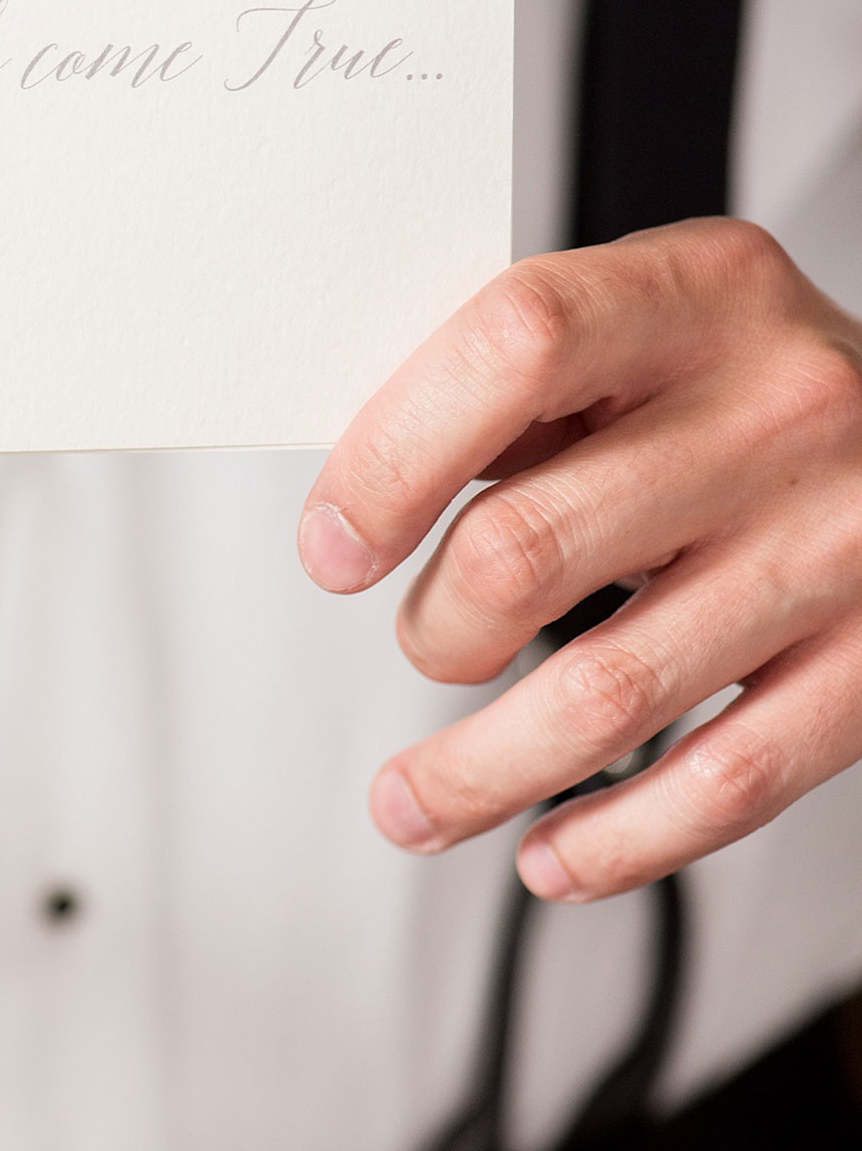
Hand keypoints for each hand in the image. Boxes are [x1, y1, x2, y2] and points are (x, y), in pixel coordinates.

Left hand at [300, 219, 861, 901]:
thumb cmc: (761, 392)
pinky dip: (615, 842)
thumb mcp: (654, 333)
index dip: (392, 457)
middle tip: (429, 646)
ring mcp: (837, 546)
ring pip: (607, 695)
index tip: (337, 545)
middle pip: (529, 547)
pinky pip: (724, 785)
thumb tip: (364, 509)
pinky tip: (554, 853)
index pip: (515, 347)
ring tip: (418, 799)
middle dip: (435, 632)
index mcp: (703, 297)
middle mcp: (781, 411)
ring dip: (479, 773)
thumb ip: (521, 394)